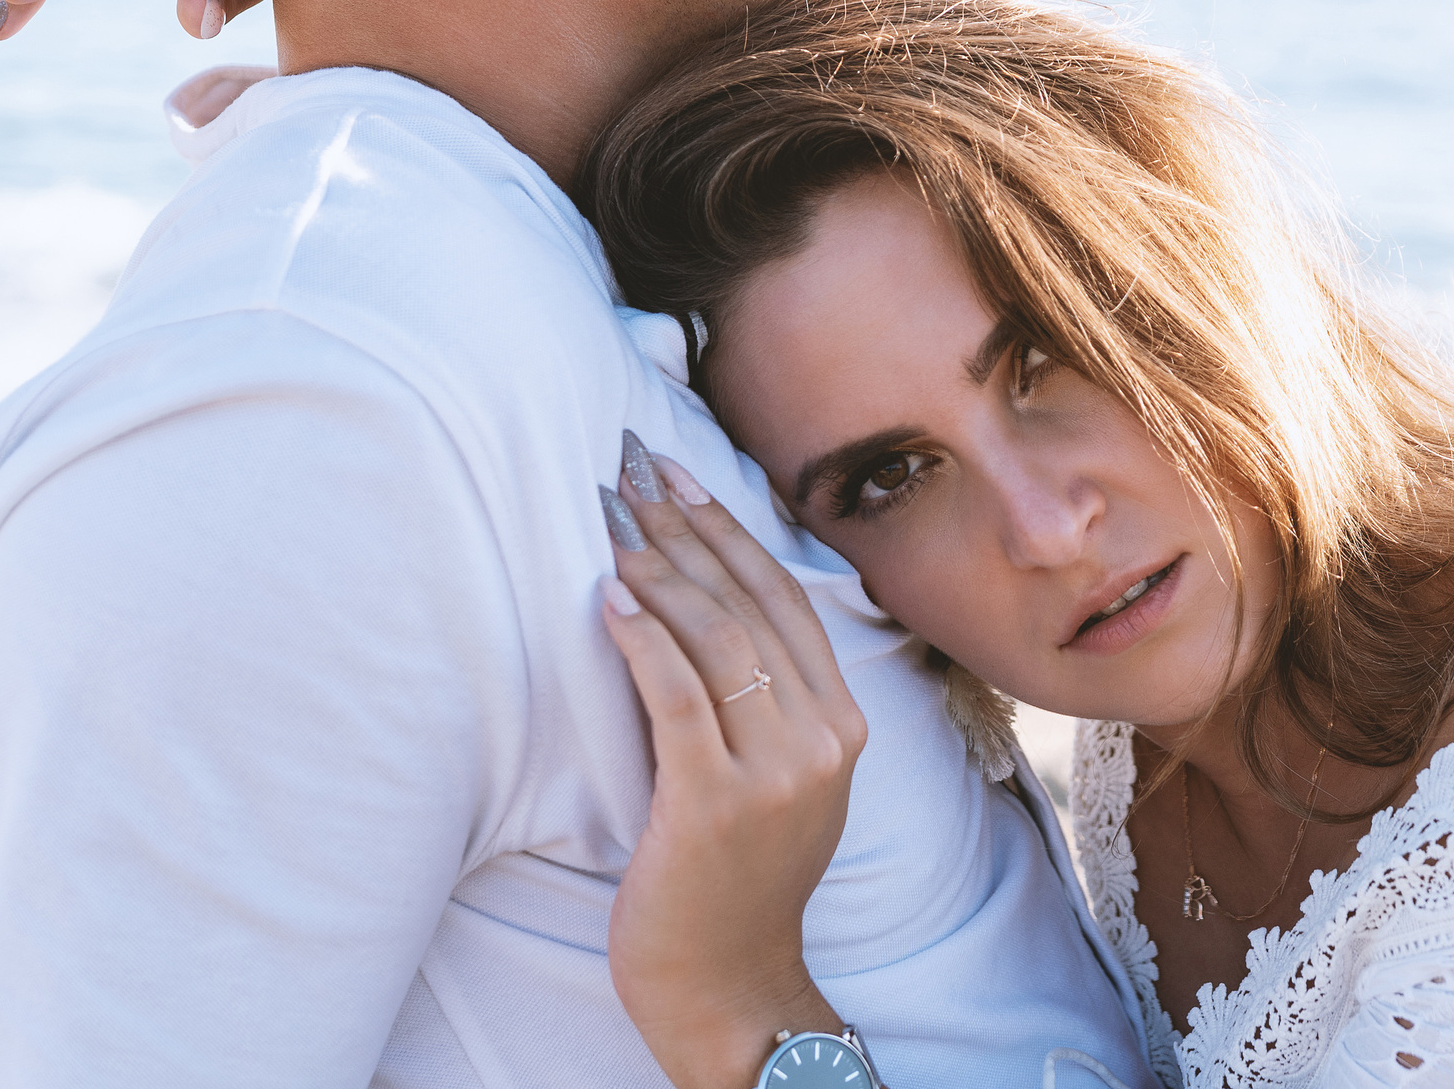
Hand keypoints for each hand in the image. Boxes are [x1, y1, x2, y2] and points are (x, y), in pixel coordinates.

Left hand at [598, 438, 870, 1088]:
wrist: (730, 983)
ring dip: (661, 569)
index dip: (730, 529)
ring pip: (718, 640)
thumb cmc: (734, 878)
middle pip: (751, 605)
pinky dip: (643, 639)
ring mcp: (775, 773)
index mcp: (842, 724)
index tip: (679, 474)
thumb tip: (693, 601)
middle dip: (688, 527)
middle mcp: (822, 739)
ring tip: (613, 521)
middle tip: (632, 471)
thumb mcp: (775, 778)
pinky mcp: (714, 805)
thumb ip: (758, 702)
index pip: (785, 599)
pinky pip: (679, 698)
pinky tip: (611, 597)